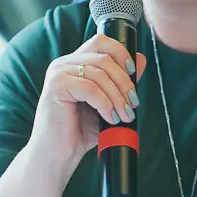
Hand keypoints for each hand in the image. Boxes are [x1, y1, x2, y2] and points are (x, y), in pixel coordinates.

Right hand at [26, 34, 146, 183]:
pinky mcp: (56, 86)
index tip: (133, 72)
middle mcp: (65, 63)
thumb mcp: (107, 102)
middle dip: (124, 82)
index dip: (121, 53)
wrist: (58, 154)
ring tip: (124, 115)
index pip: (101, 42)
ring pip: (99, 74)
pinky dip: (105, 103)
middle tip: (133, 103)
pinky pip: (89, 88)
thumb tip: (141, 59)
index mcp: (75, 63)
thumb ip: (120, 82)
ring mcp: (58, 73)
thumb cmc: (79, 130)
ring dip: (117, 96)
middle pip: (104, 58)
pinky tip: (110, 118)